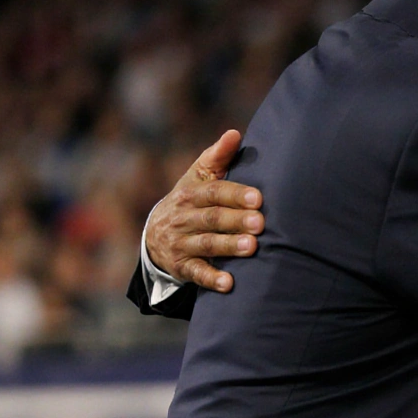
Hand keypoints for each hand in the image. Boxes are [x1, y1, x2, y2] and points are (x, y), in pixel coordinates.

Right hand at [146, 130, 264, 292]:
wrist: (156, 233)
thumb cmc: (191, 199)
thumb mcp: (198, 176)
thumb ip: (218, 156)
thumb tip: (235, 133)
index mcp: (189, 193)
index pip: (214, 192)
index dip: (236, 194)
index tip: (259, 198)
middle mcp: (182, 218)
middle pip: (212, 218)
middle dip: (236, 220)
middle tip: (260, 223)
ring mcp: (180, 243)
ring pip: (206, 244)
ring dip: (228, 246)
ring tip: (252, 247)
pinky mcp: (181, 266)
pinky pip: (196, 273)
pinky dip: (212, 278)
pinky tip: (229, 283)